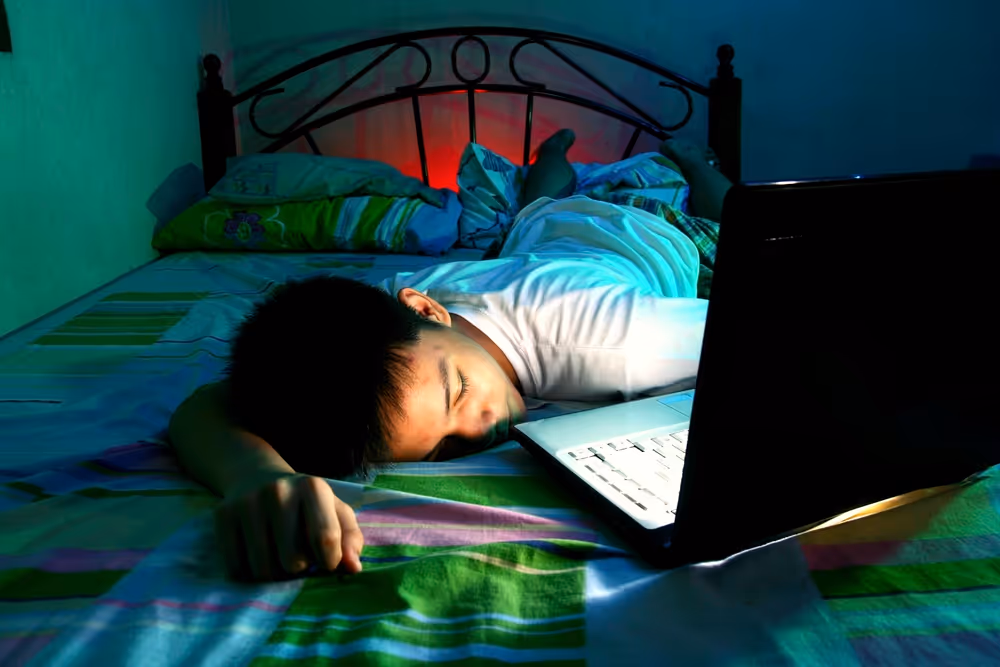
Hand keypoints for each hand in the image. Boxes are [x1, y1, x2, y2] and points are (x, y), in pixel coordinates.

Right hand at [214, 471, 363, 581]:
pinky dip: (248, 573)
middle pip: (293, 561)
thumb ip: (350, 539)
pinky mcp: (223, 516)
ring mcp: (248, 503)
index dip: (330, 562)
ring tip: (277, 557)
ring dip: (273, 574)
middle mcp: (278, 491)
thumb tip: (353, 568)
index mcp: (312, 488)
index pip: (326, 539)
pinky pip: (236, 568)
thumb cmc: (305, 503)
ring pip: (263, 569)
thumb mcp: (334, 511)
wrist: (256, 476)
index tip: (326, 563)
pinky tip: (256, 556)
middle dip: (299, 568)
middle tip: (297, 556)